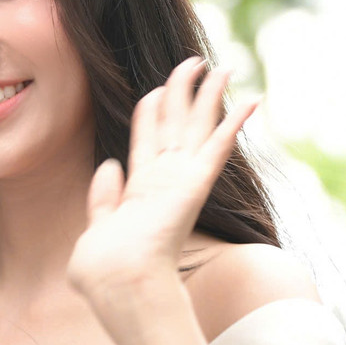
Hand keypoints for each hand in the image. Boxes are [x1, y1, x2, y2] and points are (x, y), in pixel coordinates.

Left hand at [68, 57, 256, 317]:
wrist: (119, 283)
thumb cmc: (104, 268)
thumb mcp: (95, 226)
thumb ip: (102, 196)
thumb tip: (109, 164)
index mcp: (139, 188)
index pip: (147, 138)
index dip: (152, 110)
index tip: (158, 87)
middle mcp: (165, 179)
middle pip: (177, 123)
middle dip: (186, 91)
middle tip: (196, 62)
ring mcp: (182, 180)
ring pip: (198, 125)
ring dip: (210, 95)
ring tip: (221, 67)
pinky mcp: (196, 184)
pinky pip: (217, 147)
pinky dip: (234, 123)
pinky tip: (250, 101)